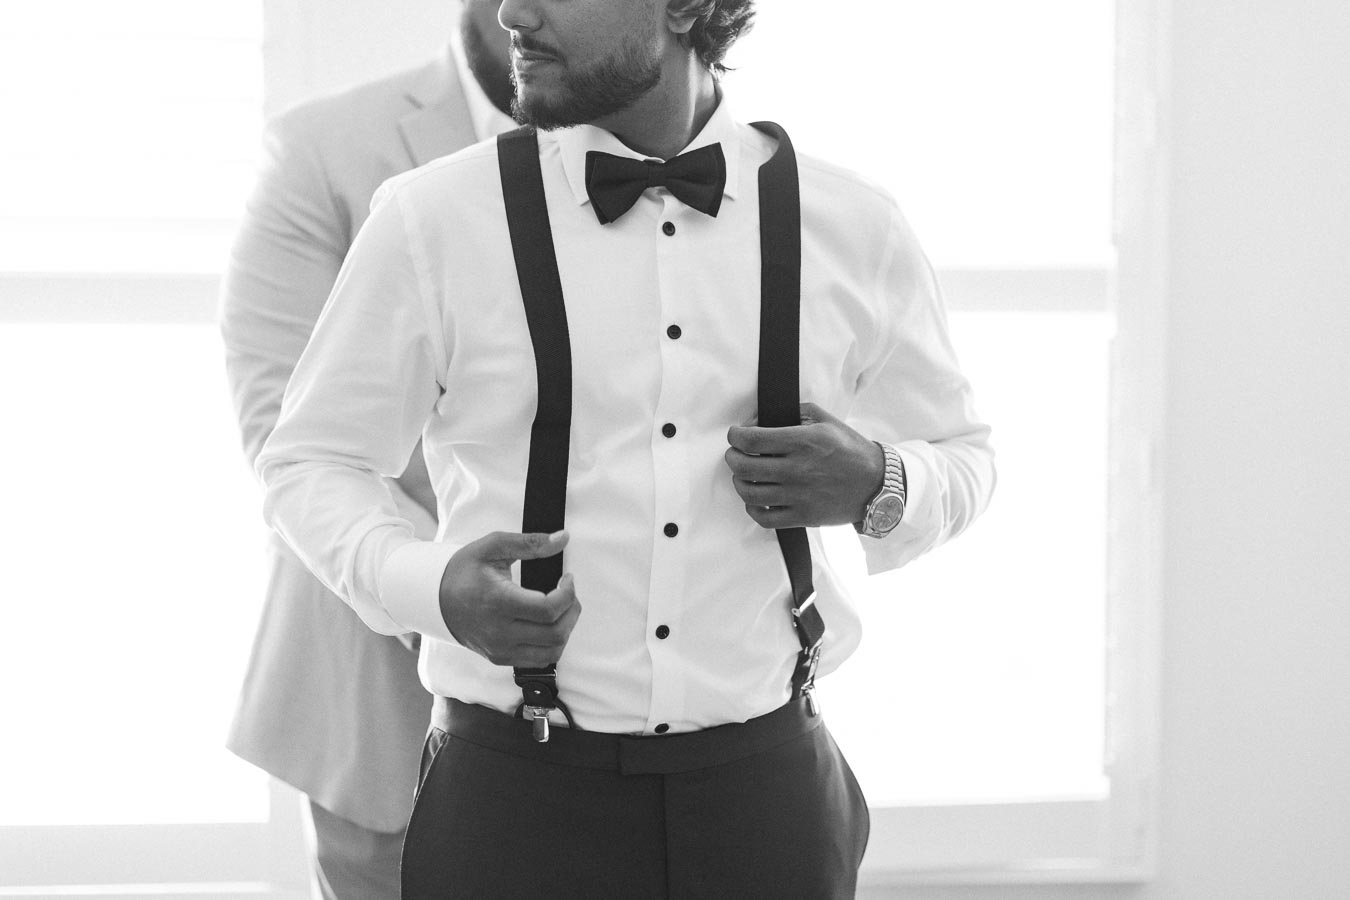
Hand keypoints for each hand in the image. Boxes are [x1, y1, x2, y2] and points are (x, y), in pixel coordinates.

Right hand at [437, 531, 580, 668]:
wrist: (434, 598)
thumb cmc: (463, 571)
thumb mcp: (492, 546)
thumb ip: (529, 543)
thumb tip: (562, 538)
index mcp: (498, 602)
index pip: (548, 609)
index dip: (568, 593)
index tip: (567, 578)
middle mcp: (499, 632)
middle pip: (555, 633)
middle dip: (571, 610)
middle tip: (568, 592)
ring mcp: (500, 649)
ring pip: (552, 652)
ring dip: (566, 629)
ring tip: (561, 609)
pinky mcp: (500, 658)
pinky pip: (538, 661)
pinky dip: (552, 644)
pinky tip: (548, 624)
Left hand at [725, 402, 884, 529]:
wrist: (877, 483)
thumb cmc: (850, 449)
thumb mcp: (825, 419)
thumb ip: (792, 413)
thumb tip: (758, 421)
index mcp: (803, 442)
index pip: (752, 440)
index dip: (735, 436)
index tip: (736, 435)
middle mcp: (798, 470)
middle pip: (744, 467)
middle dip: (732, 457)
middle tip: (735, 454)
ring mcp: (800, 496)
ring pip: (750, 494)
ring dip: (739, 482)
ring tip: (744, 476)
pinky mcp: (803, 517)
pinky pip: (765, 519)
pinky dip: (753, 509)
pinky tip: (757, 500)